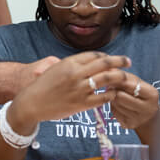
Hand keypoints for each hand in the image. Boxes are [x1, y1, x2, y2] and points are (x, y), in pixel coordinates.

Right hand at [9, 52, 130, 133]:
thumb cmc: (41, 86)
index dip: (106, 56)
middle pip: (105, 63)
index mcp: (69, 63)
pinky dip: (111, 94)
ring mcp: (80, 88)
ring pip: (108, 78)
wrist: (31, 103)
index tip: (113, 58)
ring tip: (125, 78)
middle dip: (120, 61)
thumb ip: (71, 65)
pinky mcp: (82, 103)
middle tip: (128, 62)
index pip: (94, 55)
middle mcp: (76, 73)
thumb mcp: (54, 69)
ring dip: (119, 77)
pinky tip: (113, 94)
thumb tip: (88, 63)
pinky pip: (103, 97)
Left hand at [110, 73, 159, 128]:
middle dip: (114, 90)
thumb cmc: (140, 94)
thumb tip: (108, 69)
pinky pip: (113, 112)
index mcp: (152, 94)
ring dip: (112, 98)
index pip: (129, 85)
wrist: (147, 116)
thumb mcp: (137, 83)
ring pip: (115, 104)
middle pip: (119, 96)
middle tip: (112, 87)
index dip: (117, 80)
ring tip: (117, 96)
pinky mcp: (128, 125)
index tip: (111, 77)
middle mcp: (147, 108)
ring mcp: (138, 119)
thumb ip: (125, 76)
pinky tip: (119, 105)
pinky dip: (113, 107)